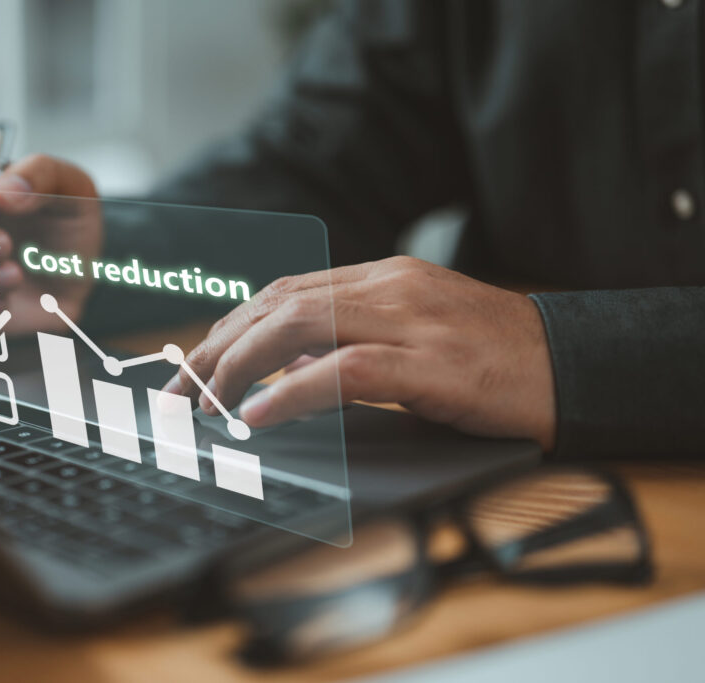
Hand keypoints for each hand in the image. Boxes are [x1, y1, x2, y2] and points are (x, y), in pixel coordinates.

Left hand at [168, 256, 556, 449]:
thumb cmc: (491, 357)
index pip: (282, 293)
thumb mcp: (413, 339)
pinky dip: (294, 392)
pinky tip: (257, 416)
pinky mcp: (432, 363)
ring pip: (299, 328)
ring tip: (204, 406)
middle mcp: (388, 287)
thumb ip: (351, 345)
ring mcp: (410, 319)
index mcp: (380, 278)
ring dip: (238, 368)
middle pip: (276, 306)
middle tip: (177, 394)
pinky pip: (347, 371)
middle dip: (215, 350)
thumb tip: (288, 373)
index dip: (228, 329)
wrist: (573, 364)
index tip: (192, 365)